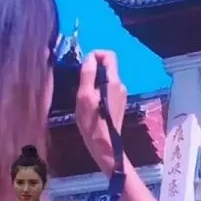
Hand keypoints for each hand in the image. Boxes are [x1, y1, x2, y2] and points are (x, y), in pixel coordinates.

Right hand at [75, 50, 127, 175]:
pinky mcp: (118, 103)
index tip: (84, 64)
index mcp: (113, 81)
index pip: (109, 55)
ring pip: (106, 80)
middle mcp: (120, 85)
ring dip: (93, 83)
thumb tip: (90, 57)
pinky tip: (90, 105)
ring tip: (84, 98)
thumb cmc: (92, 121)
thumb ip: (87, 74)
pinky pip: (107, 90)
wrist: (104, 145)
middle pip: (107, 68)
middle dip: (93, 71)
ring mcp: (121, 95)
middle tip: (80, 85)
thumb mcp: (84, 96)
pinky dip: (97, 92)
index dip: (96, 55)